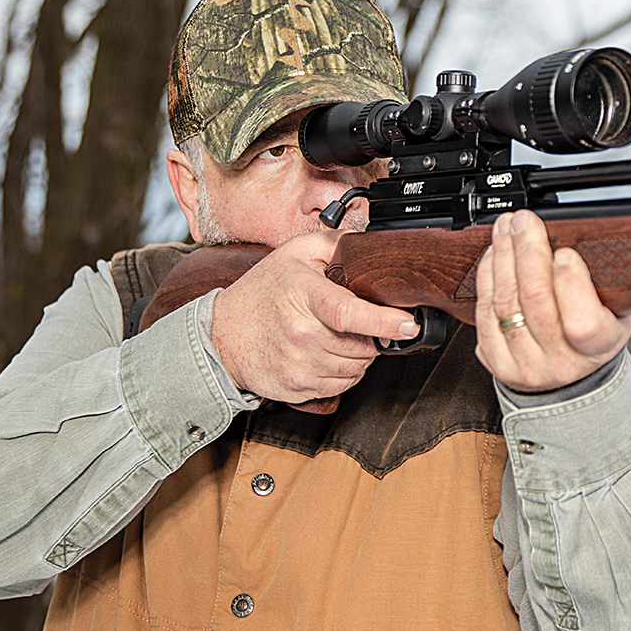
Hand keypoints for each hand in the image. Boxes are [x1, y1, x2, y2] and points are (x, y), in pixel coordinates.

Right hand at [210, 230, 419, 410]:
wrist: (222, 335)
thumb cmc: (262, 292)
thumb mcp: (294, 252)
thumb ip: (335, 243)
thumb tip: (370, 245)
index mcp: (302, 295)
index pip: (349, 313)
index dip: (384, 322)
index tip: (408, 325)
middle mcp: (300, 333)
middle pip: (361, 345)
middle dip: (372, 336)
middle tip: (356, 323)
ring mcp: (298, 364)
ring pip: (356, 369)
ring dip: (360, 356)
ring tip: (339, 337)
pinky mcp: (296, 388)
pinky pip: (341, 387)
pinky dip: (345, 373)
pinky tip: (328, 354)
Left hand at [473, 210, 630, 393]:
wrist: (570, 377)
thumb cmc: (594, 331)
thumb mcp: (616, 308)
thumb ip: (602, 278)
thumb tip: (575, 233)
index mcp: (600, 347)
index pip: (584, 322)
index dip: (571, 284)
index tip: (565, 253)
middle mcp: (563, 361)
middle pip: (536, 300)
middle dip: (527, 251)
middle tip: (524, 221)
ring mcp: (527, 365)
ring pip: (506, 303)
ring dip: (503, 257)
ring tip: (506, 229)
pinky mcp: (499, 363)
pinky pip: (484, 315)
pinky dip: (486, 278)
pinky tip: (493, 256)